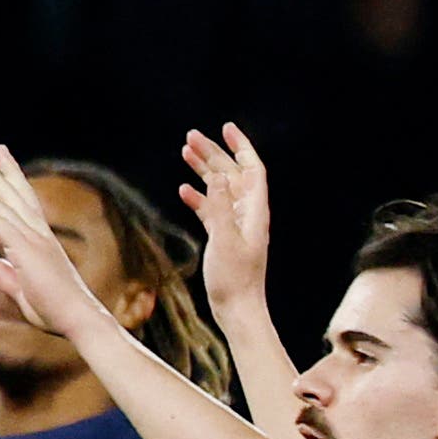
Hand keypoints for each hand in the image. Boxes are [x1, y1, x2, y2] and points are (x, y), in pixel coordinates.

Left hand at [0, 142, 110, 342]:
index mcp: (40, 238)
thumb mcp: (25, 292)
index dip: (10, 174)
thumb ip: (9, 277)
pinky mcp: (27, 252)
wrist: (77, 319)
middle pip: (8, 192)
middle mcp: (38, 232)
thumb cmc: (56, 311)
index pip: (23, 198)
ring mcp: (34, 239)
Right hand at [177, 120, 272, 317]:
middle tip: (191, 137)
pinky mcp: (223, 238)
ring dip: (202, 171)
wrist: (238, 310)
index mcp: (253, 211)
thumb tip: (218, 178)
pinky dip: (198, 198)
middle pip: (231, 174)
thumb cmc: (235, 280)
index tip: (225, 128)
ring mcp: (234, 225)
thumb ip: (220, 208)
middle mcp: (246, 214)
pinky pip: (210, 210)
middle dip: (213, 154)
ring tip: (184, 153)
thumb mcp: (225, 241)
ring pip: (219, 189)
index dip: (240, 146)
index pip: (251, 169)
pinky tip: (184, 190)